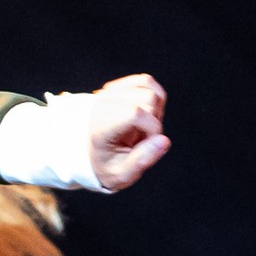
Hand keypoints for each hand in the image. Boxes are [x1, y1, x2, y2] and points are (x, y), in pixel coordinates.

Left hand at [89, 73, 169, 190]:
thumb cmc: (108, 165)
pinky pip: (146, 81)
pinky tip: (144, 114)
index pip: (135, 112)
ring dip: (155, 110)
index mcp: (101, 127)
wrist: (91, 152)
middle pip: (149, 98)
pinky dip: (153, 97)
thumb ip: (142, 160)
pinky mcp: (118, 86)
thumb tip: (164, 140)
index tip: (146, 144)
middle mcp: (103, 104)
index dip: (151, 128)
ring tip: (141, 127)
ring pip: (150, 88)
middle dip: (155, 120)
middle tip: (142, 138)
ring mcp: (109, 92)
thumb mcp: (122, 174)